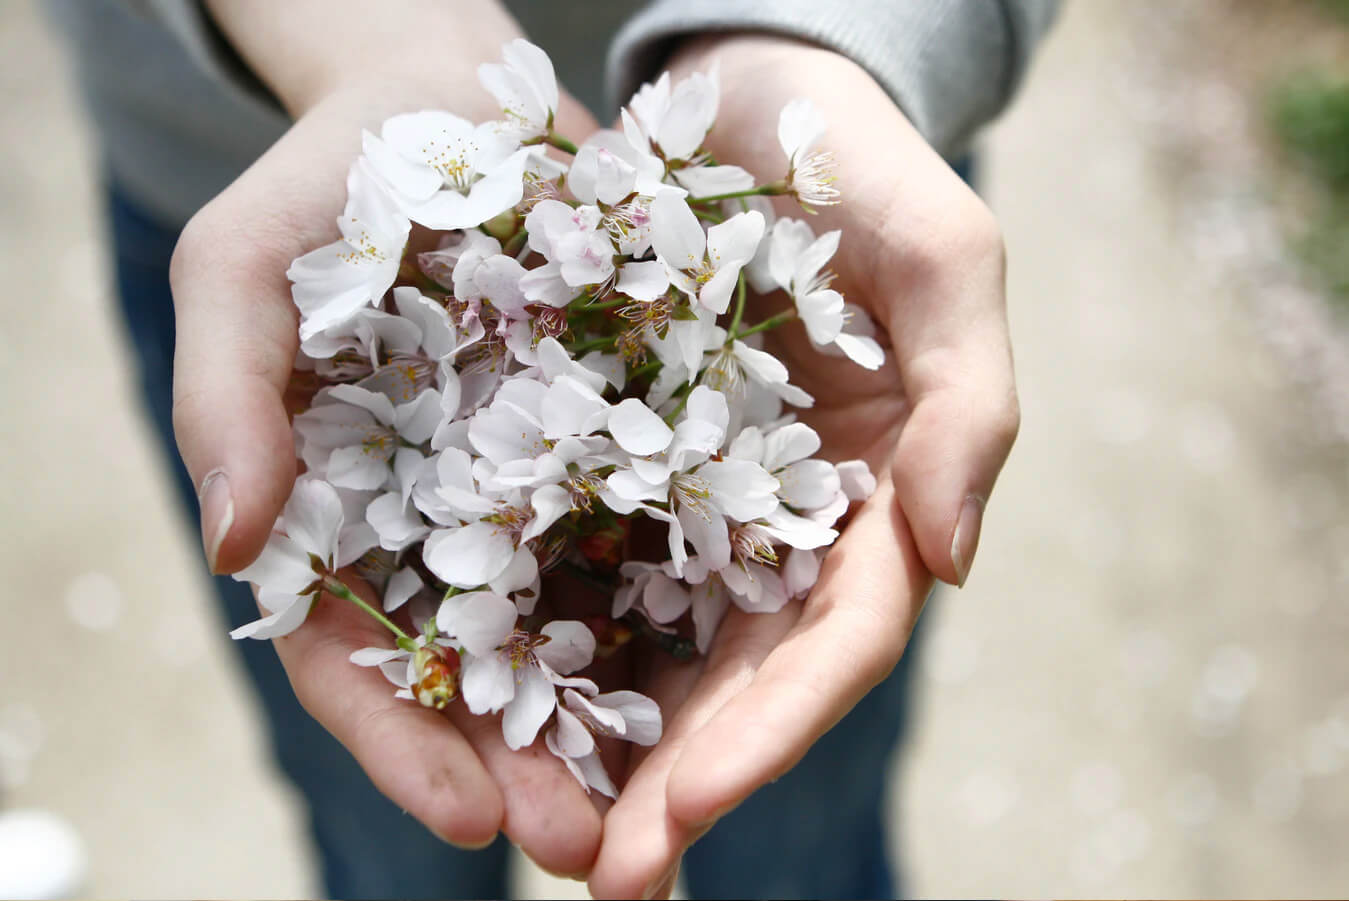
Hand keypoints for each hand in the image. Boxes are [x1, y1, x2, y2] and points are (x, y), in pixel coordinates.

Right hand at [169, 0, 609, 874]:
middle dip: (529, 770)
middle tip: (591, 852)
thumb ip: (225, 400)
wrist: (447, 101)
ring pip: (578, 628)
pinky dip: (690, 603)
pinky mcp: (624, 437)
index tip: (467, 816)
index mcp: (340, 517)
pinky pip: (660, 529)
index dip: (401, 742)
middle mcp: (444, 524)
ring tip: (677, 803)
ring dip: (622, 725)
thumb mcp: (244, 270)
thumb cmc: (326, 185)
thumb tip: (238, 544)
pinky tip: (743, 662)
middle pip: (479, 673)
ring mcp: (538, 488)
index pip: (353, 659)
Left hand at [586, 35, 1019, 897]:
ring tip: (534, 832)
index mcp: (876, 497)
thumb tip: (952, 562)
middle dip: (679, 782)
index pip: (836, 645)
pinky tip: (489, 708)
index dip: (771, 735)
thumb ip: (970, 400)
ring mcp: (699, 502)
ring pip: (659, 649)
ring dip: (605, 750)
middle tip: (600, 876)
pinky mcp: (616, 462)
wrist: (747, 97)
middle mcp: (788, 523)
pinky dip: (545, 643)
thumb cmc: (857, 164)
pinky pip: (580, 564)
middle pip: (742, 680)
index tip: (688, 808)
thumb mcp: (942, 253)